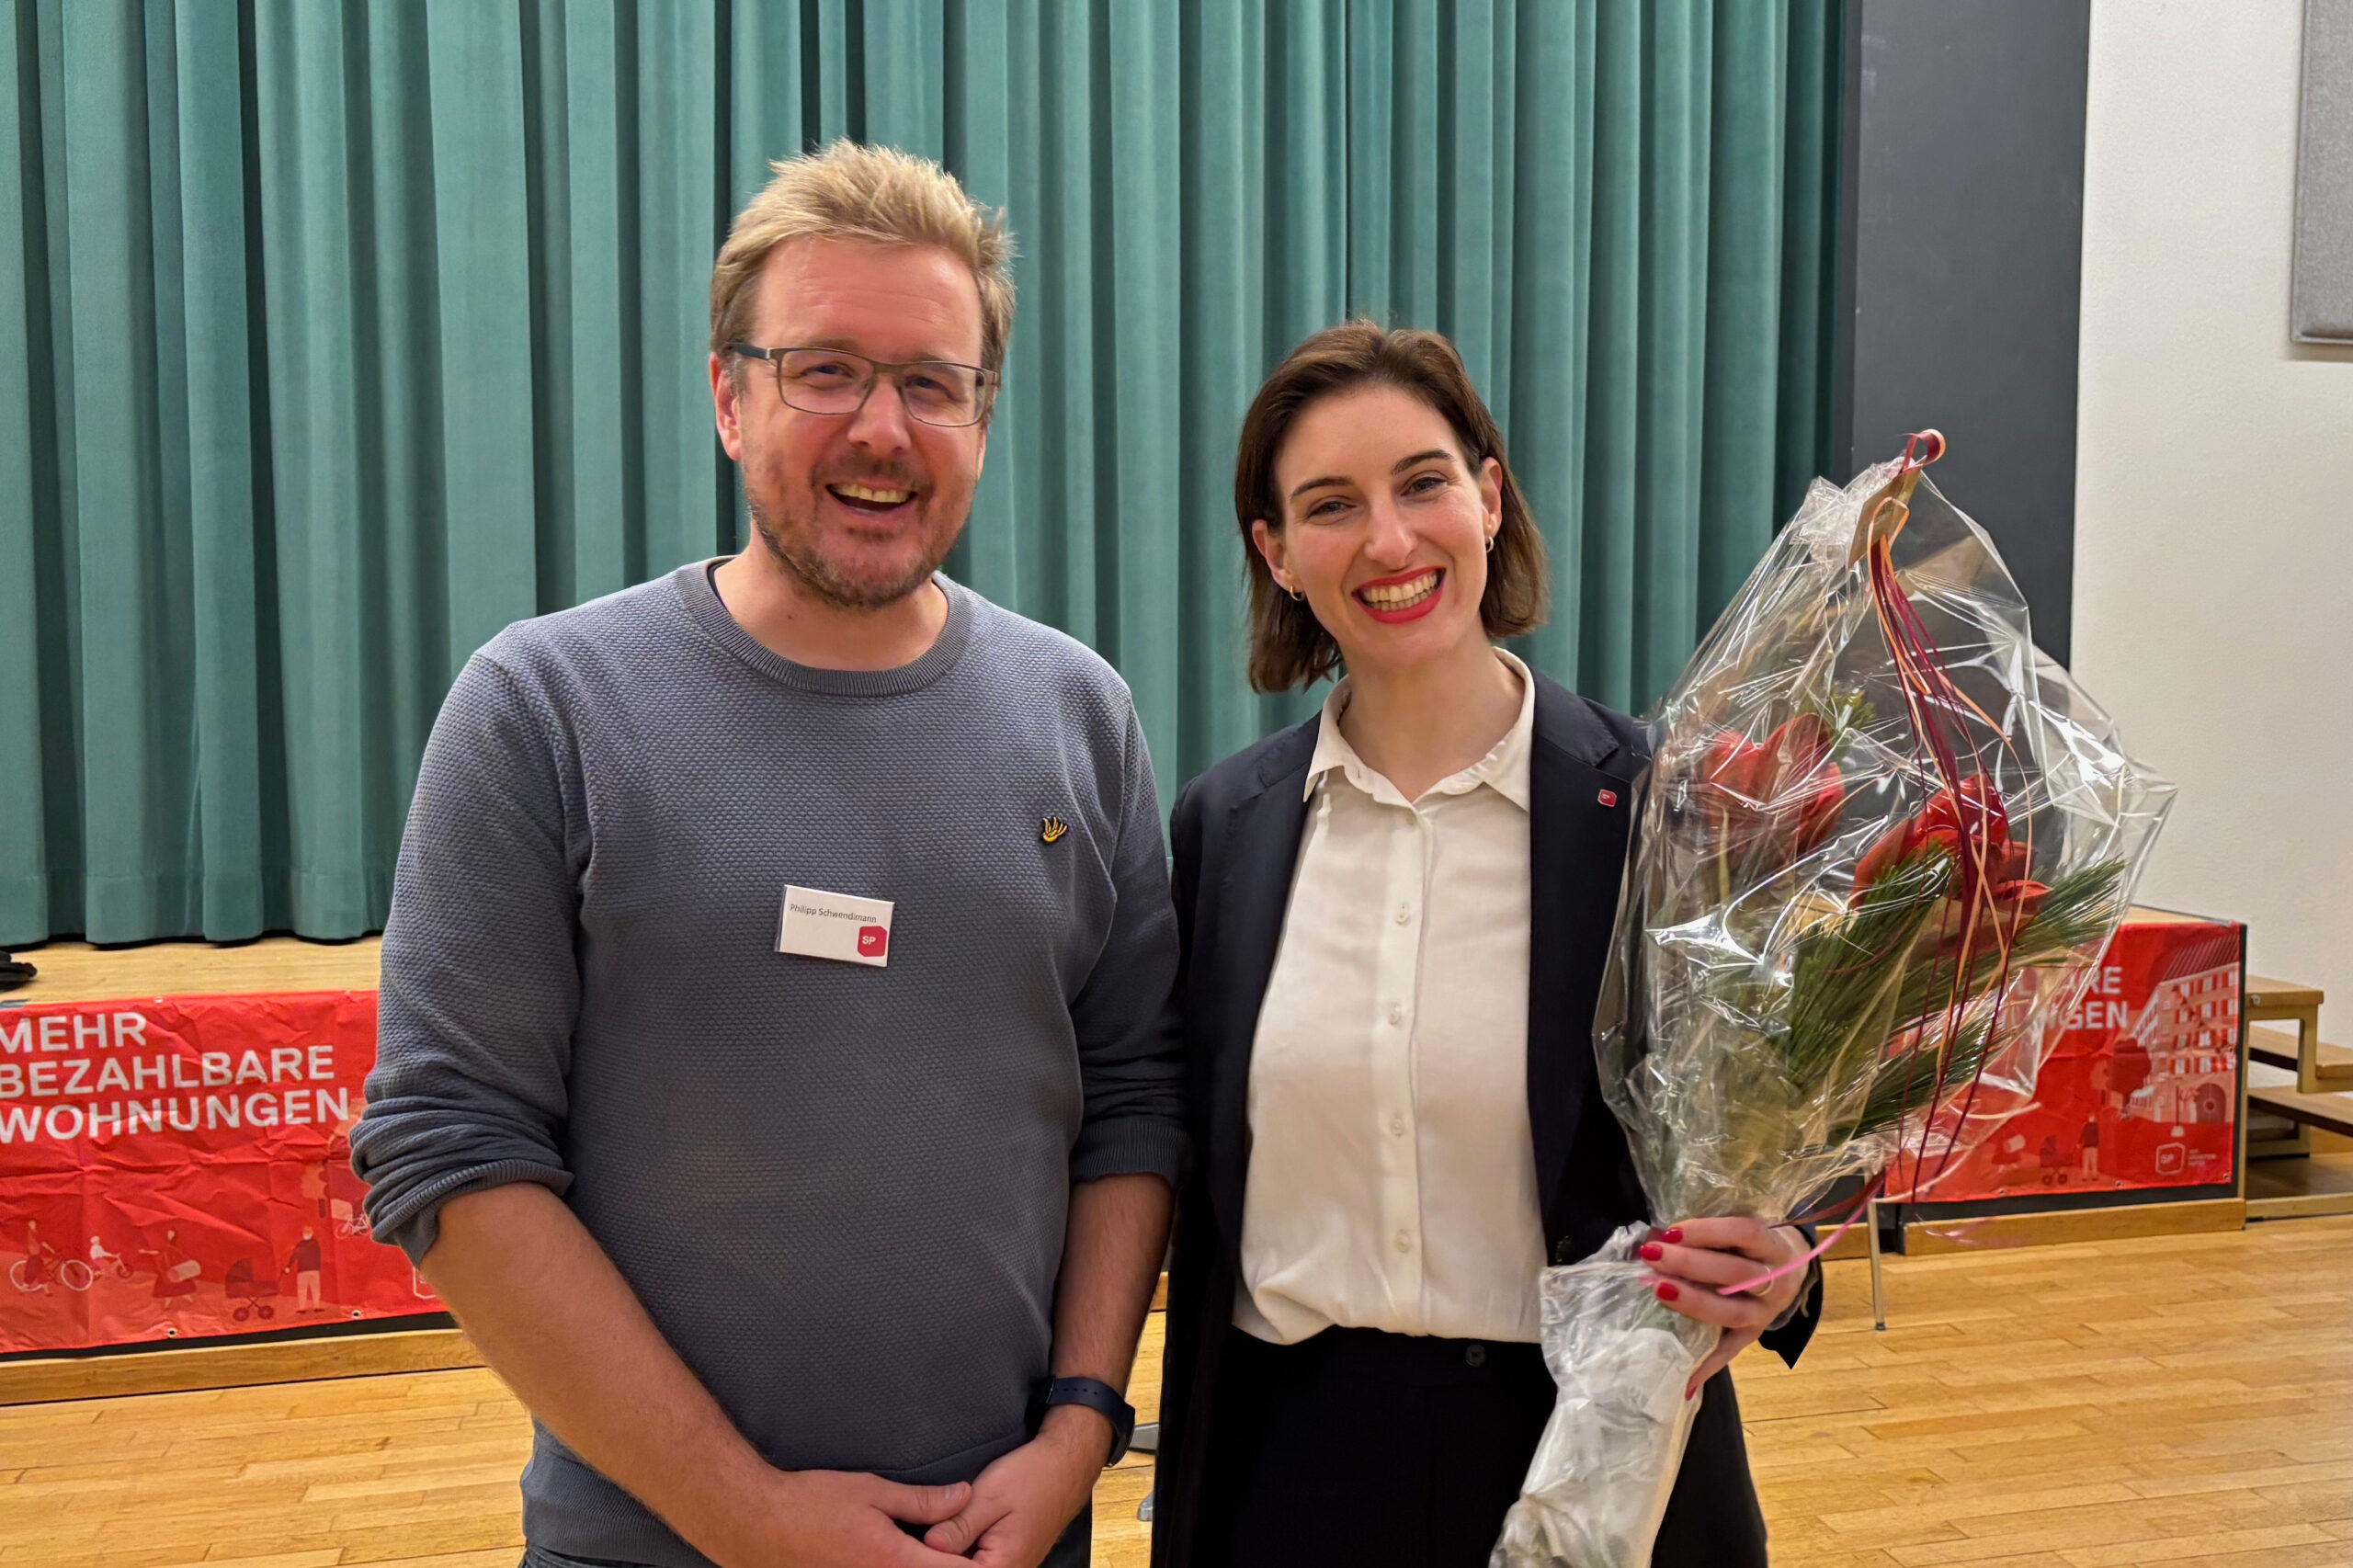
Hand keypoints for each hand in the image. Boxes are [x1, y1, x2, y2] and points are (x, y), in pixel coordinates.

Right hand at [710, 1467, 973, 1567]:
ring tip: (929, 1554)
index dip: (977, 1565)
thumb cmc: (813, 1502)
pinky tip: (898, 1558)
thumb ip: (923, 1500)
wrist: (756, 1524)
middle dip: (950, 1566)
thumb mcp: (873, 1491)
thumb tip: (964, 1496)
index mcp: (895, 1562)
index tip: (990, 1553)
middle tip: (960, 1550)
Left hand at [924, 1405, 1106, 1565]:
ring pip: (969, 1565)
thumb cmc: (1032, 1476)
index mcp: (1004, 1566)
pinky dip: (964, 1549)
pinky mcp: (1010, 1558)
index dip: (932, 1556)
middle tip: (930, 1526)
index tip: (916, 1538)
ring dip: (952, 1551)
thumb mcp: (989, 1496)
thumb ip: (958, 1526)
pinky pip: (980, 1560)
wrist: (1066, 1466)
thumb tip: (928, 1545)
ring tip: (940, 1526)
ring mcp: (1012, 1567)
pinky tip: (955, 1530)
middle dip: (942, 1554)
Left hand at [1639, 1217, 1810, 1399]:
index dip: (1707, 1231)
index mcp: (1774, 1246)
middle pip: (1734, 1273)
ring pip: (1731, 1312)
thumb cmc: (1754, 1244)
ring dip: (1691, 1303)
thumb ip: (1710, 1234)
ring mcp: (1766, 1313)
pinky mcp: (1754, 1336)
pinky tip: (1682, 1378)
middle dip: (1689, 1264)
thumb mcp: (1743, 1232)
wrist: (1793, 1268)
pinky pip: (1729, 1352)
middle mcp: (1776, 1281)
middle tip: (1652, 1256)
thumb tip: (1659, 1234)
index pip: (1744, 1233)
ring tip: (1657, 1290)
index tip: (1670, 1231)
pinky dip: (1705, 1366)